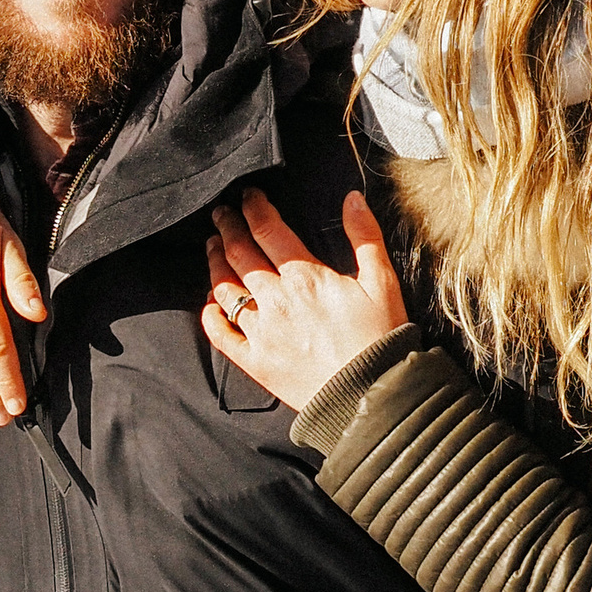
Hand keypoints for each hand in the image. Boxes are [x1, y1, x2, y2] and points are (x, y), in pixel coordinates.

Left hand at [202, 187, 407, 414]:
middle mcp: (275, 300)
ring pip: (225, 289)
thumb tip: (352, 200)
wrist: (372, 395)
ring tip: (213, 247)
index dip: (253, 208)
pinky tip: (209, 304)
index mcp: (304, 276)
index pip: (267, 229)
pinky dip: (210, 317)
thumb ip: (365, 236)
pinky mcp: (255, 362)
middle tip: (221, 213)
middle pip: (239, 253)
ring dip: (215, 263)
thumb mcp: (382, 281)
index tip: (247, 197)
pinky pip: (222, 336)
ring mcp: (261, 332)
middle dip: (227, 227)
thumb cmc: (380, 337)